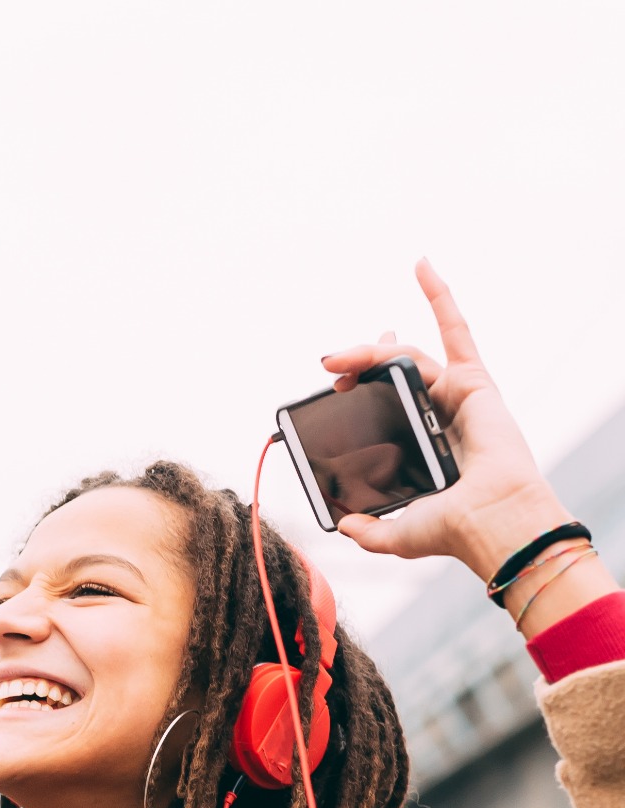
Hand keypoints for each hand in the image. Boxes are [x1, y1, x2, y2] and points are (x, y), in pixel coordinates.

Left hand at [320, 259, 571, 579]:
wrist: (488, 522)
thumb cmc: (454, 529)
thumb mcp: (396, 533)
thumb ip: (368, 530)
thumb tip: (344, 527)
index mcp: (421, 441)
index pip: (388, 398)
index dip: (363, 380)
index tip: (334, 382)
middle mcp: (438, 413)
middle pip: (393, 371)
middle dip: (359, 362)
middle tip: (329, 368)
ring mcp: (456, 394)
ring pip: (406, 356)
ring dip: (368, 351)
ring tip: (335, 361)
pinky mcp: (473, 382)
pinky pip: (456, 329)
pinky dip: (439, 295)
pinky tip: (421, 265)